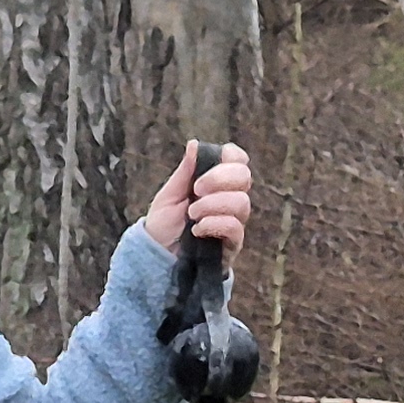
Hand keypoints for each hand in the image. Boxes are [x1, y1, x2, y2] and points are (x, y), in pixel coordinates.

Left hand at [141, 141, 252, 260]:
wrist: (159, 258)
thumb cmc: (164, 225)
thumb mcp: (169, 194)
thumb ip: (185, 171)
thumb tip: (194, 144)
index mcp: (217, 182)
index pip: (238, 161)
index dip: (230, 156)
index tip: (206, 166)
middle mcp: (230, 199)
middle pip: (245, 177)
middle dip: (220, 179)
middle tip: (196, 189)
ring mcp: (234, 221)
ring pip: (242, 202)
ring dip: (213, 204)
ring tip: (192, 214)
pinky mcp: (233, 244)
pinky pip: (235, 227)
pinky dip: (215, 224)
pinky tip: (197, 230)